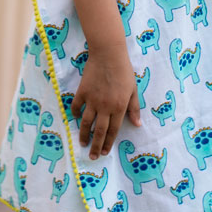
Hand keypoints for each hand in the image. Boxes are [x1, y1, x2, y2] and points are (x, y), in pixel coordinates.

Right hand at [71, 45, 141, 159]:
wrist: (108, 55)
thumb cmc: (124, 71)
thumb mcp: (133, 90)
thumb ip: (134, 109)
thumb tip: (137, 125)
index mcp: (119, 107)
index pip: (113, 130)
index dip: (109, 143)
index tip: (105, 152)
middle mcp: (105, 107)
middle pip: (99, 131)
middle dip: (96, 146)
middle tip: (93, 156)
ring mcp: (92, 100)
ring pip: (86, 123)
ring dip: (83, 135)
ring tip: (82, 143)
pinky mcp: (82, 92)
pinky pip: (76, 107)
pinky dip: (74, 114)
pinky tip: (75, 119)